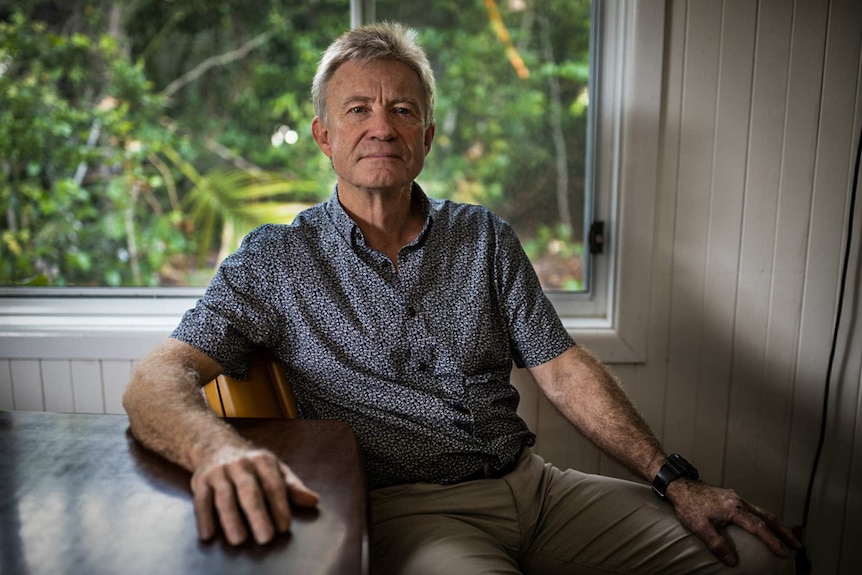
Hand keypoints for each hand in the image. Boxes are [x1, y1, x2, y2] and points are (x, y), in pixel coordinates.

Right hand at [191, 446, 319, 544]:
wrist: (216, 446)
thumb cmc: (252, 465)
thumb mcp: (275, 470)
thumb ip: (293, 487)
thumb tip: (314, 501)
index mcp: (262, 461)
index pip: (273, 485)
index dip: (280, 506)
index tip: (284, 528)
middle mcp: (240, 464)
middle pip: (249, 491)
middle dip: (257, 515)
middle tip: (265, 538)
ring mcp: (219, 472)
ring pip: (225, 497)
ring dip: (231, 519)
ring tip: (239, 540)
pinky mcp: (200, 480)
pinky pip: (201, 501)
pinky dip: (204, 518)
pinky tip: (209, 535)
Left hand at [666, 479, 799, 566]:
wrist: (679, 485)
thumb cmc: (688, 505)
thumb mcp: (699, 527)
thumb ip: (716, 544)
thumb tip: (732, 562)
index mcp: (734, 508)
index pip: (759, 527)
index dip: (773, 541)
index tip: (785, 553)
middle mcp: (739, 501)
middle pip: (768, 517)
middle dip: (784, 531)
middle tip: (796, 545)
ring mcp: (735, 497)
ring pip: (762, 511)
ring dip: (776, 524)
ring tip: (786, 535)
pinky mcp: (730, 497)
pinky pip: (754, 508)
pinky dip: (764, 517)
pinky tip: (763, 523)